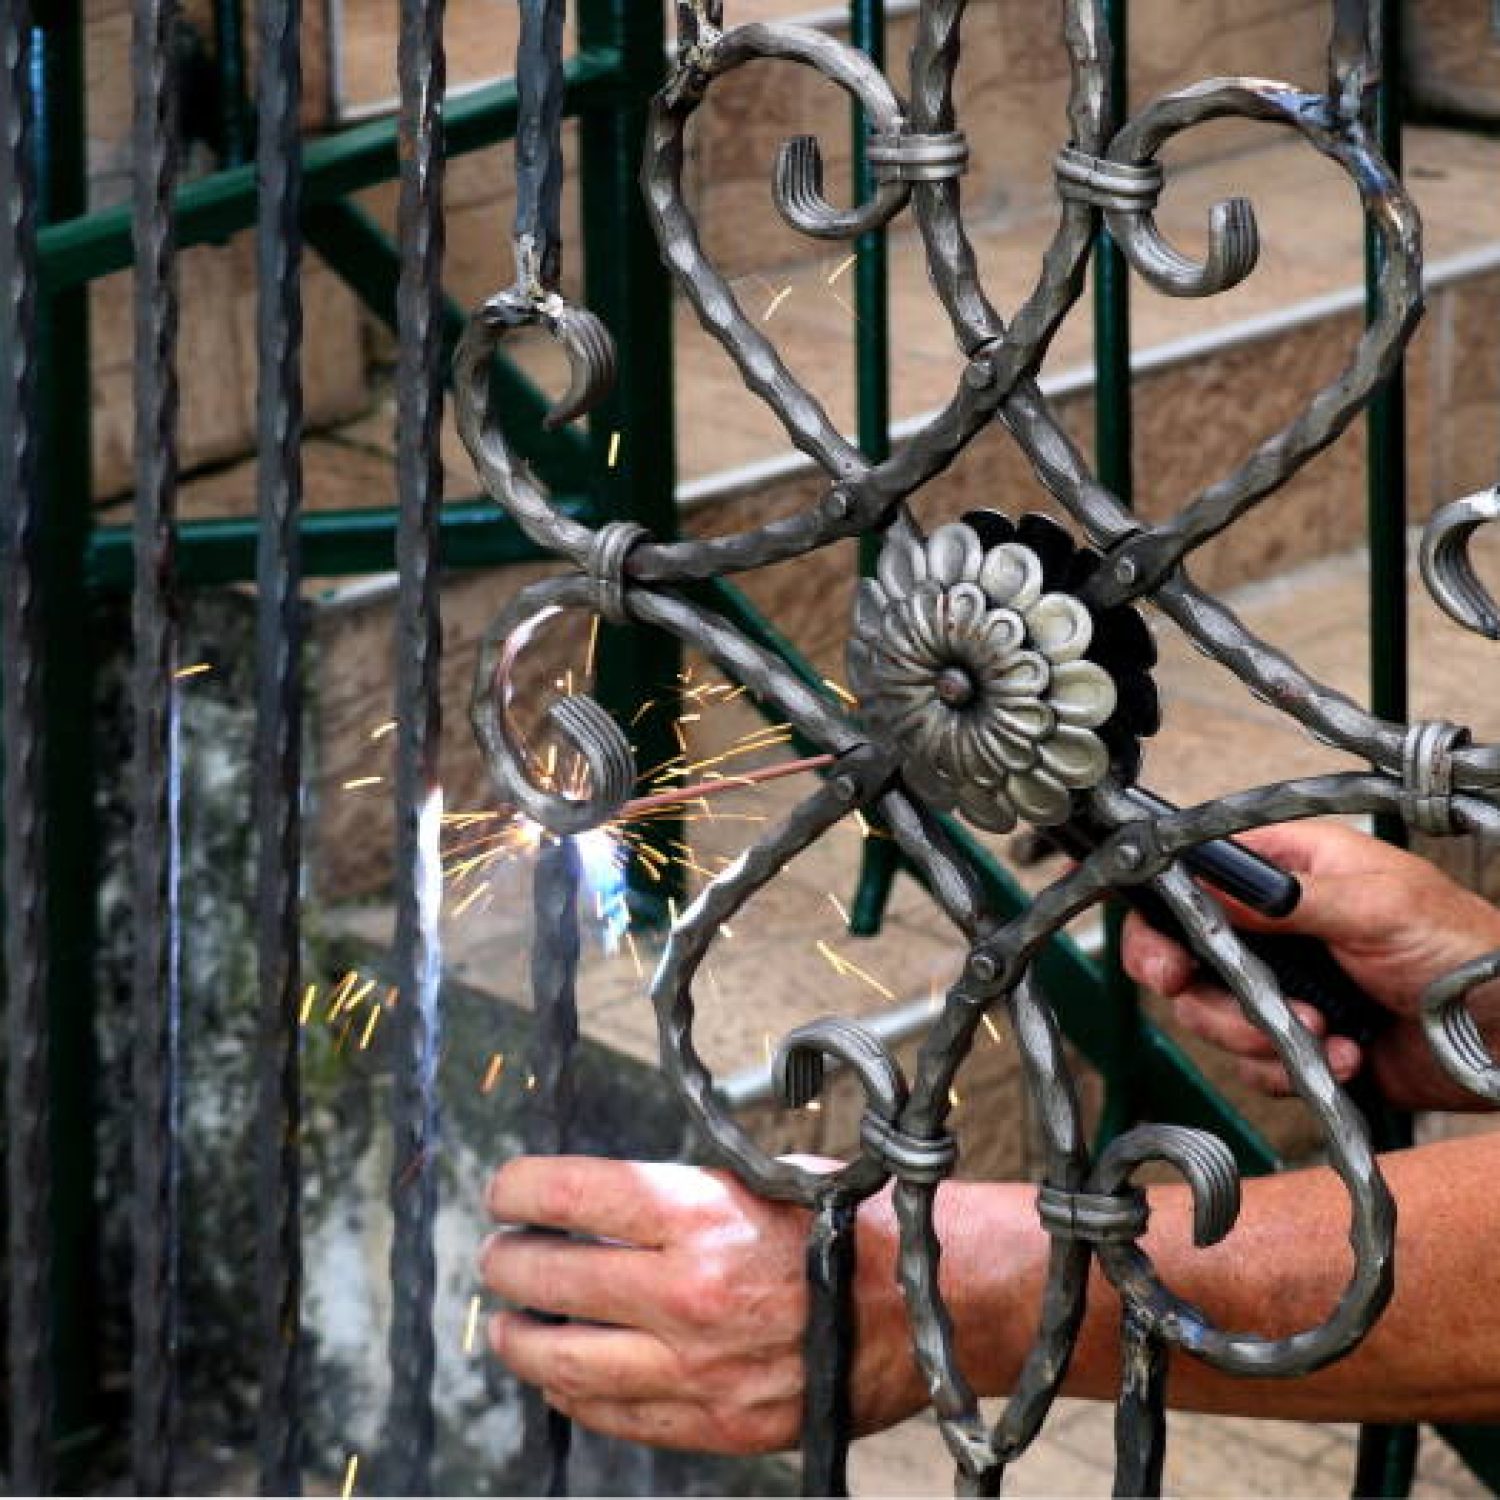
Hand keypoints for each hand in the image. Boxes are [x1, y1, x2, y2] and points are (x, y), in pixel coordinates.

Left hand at [478, 1156, 924, 1453]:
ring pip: (567, 1362)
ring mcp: (700, 1369)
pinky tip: (562, 1373)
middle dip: (508, 1262)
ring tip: (508, 1322)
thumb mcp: (760, 1180)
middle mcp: (690, 1292)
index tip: (503, 1190)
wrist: (926, 1305)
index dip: (520, 1189)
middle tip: (496, 1254)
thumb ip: (679, 1196)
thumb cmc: (845, 1228)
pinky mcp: (719, 1425)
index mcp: (702, 1215)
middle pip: (554, 1277)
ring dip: (521, 1339)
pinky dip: (574, 1393)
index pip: (573, 1194)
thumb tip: (599, 1205)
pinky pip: (617, 1415)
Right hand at [1122, 820, 1499, 1109]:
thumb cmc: (1465, 949)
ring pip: (1212, 1016)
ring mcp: (1282, 983)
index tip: (1165, 956)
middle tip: (1216, 1004)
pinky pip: (1254, 1062)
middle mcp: (1272, 924)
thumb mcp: (1378, 906)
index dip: (1162, 917)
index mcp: (1287, 869)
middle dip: (1205, 991)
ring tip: (1324, 1033)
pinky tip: (1348, 1057)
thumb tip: (1214, 882)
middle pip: (1186, 956)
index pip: (1194, 878)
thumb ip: (1290, 896)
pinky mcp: (1298, 1039)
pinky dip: (1293, 1068)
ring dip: (1261, 1033)